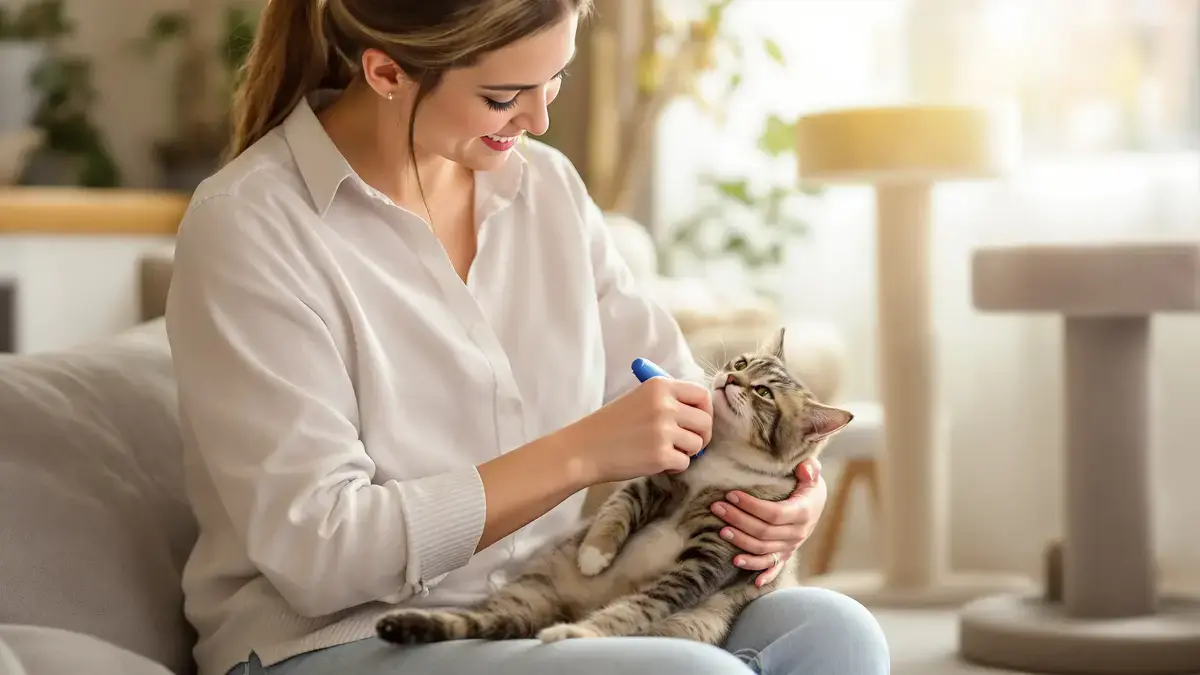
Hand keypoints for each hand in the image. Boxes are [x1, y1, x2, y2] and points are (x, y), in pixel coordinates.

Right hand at [564, 377, 712, 484]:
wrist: (584, 449)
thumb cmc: (610, 425)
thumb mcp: (638, 399)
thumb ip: (668, 400)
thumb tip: (701, 412)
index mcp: (659, 386)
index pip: (701, 395)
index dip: (704, 411)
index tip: (696, 422)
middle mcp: (664, 405)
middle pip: (705, 421)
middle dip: (701, 435)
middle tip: (687, 444)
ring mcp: (663, 431)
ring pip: (697, 444)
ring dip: (685, 452)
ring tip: (663, 451)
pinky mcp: (660, 455)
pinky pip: (684, 463)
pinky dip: (673, 466)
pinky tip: (655, 462)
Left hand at [710, 458, 825, 585]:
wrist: (817, 504)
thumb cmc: (808, 485)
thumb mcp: (812, 473)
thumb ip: (810, 467)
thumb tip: (805, 469)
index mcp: (803, 512)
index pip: (774, 513)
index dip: (751, 506)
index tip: (731, 495)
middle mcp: (797, 533)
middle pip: (764, 532)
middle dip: (738, 520)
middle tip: (717, 508)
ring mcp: (791, 546)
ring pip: (763, 549)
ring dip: (741, 542)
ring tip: (721, 531)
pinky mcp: (785, 554)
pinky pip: (773, 567)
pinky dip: (761, 572)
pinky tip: (741, 567)